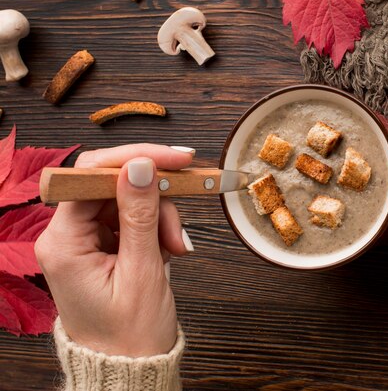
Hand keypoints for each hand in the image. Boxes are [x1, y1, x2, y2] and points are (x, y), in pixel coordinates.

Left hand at [35, 144, 195, 356]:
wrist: (129, 367)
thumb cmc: (129, 335)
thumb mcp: (142, 271)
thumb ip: (140, 215)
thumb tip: (141, 166)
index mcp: (63, 242)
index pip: (90, 176)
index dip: (134, 159)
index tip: (176, 158)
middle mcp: (66, 235)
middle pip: (113, 185)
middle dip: (155, 197)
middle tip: (185, 208)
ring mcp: (84, 239)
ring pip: (128, 199)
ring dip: (160, 216)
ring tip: (176, 247)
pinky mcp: (101, 244)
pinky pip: (133, 217)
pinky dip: (157, 228)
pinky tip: (168, 248)